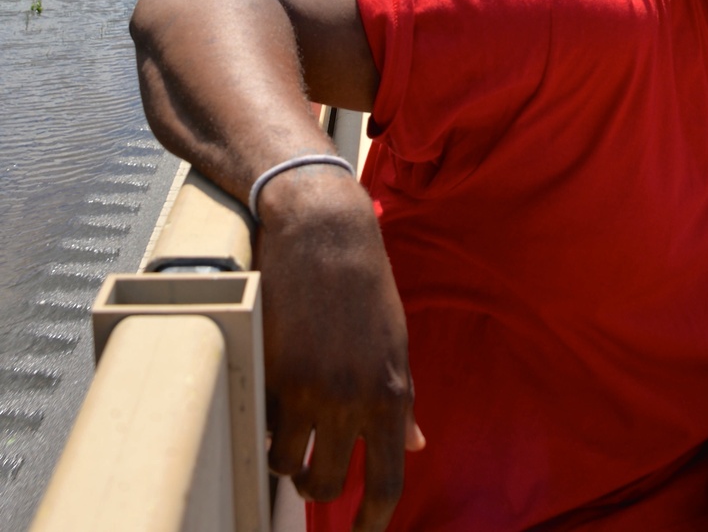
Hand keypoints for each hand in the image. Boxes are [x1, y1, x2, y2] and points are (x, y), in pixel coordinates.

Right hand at [257, 172, 423, 526]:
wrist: (324, 231)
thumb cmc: (364, 282)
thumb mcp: (396, 340)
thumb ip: (403, 398)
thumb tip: (416, 445)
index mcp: (392, 391)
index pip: (387, 479)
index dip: (373, 520)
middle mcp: (353, 397)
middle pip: (328, 483)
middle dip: (317, 487)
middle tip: (310, 474)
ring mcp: (309, 387)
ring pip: (288, 463)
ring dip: (287, 460)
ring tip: (288, 439)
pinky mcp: (273, 371)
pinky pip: (265, 425)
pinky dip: (267, 425)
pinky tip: (274, 401)